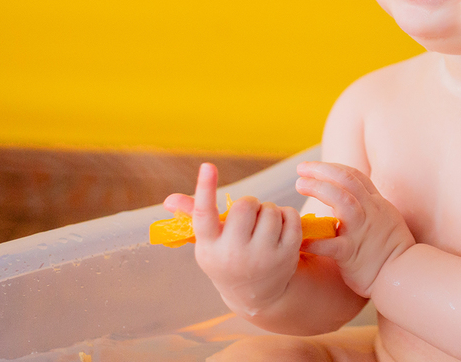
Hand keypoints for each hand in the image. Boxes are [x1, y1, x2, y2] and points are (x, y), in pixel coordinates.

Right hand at [162, 163, 304, 315]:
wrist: (256, 295)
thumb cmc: (227, 258)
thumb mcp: (209, 242)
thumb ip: (193, 216)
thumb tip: (169, 199)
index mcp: (209, 247)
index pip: (204, 214)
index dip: (205, 188)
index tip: (207, 166)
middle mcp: (234, 254)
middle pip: (245, 205)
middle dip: (249, 204)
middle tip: (248, 217)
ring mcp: (262, 257)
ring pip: (270, 210)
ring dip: (268, 210)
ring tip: (262, 226)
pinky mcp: (287, 255)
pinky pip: (291, 216)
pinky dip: (287, 215)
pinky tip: (280, 229)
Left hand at [295, 161, 414, 297]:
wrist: (404, 274)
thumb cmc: (394, 250)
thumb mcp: (387, 219)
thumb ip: (370, 207)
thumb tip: (352, 198)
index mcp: (376, 204)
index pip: (354, 176)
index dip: (333, 168)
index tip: (315, 168)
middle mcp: (370, 212)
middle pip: (346, 181)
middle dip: (322, 170)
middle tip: (301, 169)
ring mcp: (360, 231)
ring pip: (342, 200)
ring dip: (319, 188)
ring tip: (300, 184)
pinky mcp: (351, 253)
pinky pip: (331, 244)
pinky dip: (314, 241)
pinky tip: (300, 239)